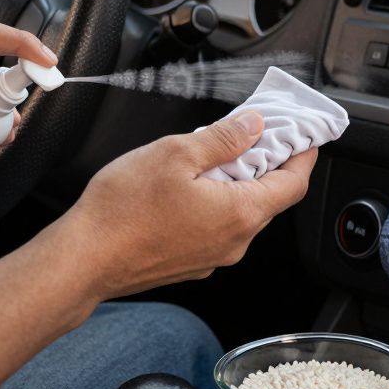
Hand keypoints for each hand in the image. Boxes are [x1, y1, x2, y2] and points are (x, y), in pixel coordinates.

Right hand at [51, 112, 317, 300]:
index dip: (303, 154)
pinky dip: (216, 203)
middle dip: (267, 163)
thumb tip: (255, 126)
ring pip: (240, 212)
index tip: (304, 134)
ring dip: (237, 182)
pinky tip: (189, 185)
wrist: (84, 259)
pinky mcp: (191, 263)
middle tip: (254, 132)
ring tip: (211, 154)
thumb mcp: (177, 153)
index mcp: (241, 213)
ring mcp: (213, 256)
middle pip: (269, 197)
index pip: (294, 183)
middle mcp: (234, 242)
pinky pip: (217, 227)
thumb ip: (224, 138)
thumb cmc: (123, 210)